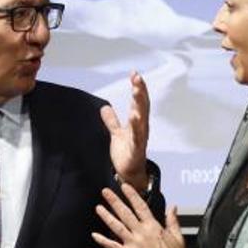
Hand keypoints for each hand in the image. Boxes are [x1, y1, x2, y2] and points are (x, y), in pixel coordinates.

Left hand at [92, 183, 191, 247]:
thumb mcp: (177, 235)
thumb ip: (172, 220)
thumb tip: (173, 207)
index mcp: (153, 226)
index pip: (140, 206)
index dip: (131, 195)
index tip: (124, 186)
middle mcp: (141, 232)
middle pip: (125, 213)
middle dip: (114, 201)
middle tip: (105, 192)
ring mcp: (134, 243)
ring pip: (117, 227)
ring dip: (106, 216)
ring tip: (98, 208)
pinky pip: (113, 246)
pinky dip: (103, 241)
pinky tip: (94, 235)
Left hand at [100, 71, 149, 191]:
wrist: (130, 173)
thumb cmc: (126, 152)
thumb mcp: (116, 133)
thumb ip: (112, 120)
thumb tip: (104, 107)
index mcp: (137, 123)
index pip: (139, 102)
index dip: (138, 88)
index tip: (135, 74)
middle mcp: (141, 128)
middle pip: (142, 106)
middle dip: (140, 92)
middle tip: (137, 78)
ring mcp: (140, 138)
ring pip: (141, 119)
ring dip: (139, 105)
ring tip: (136, 93)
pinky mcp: (136, 149)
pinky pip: (137, 137)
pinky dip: (137, 128)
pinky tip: (136, 118)